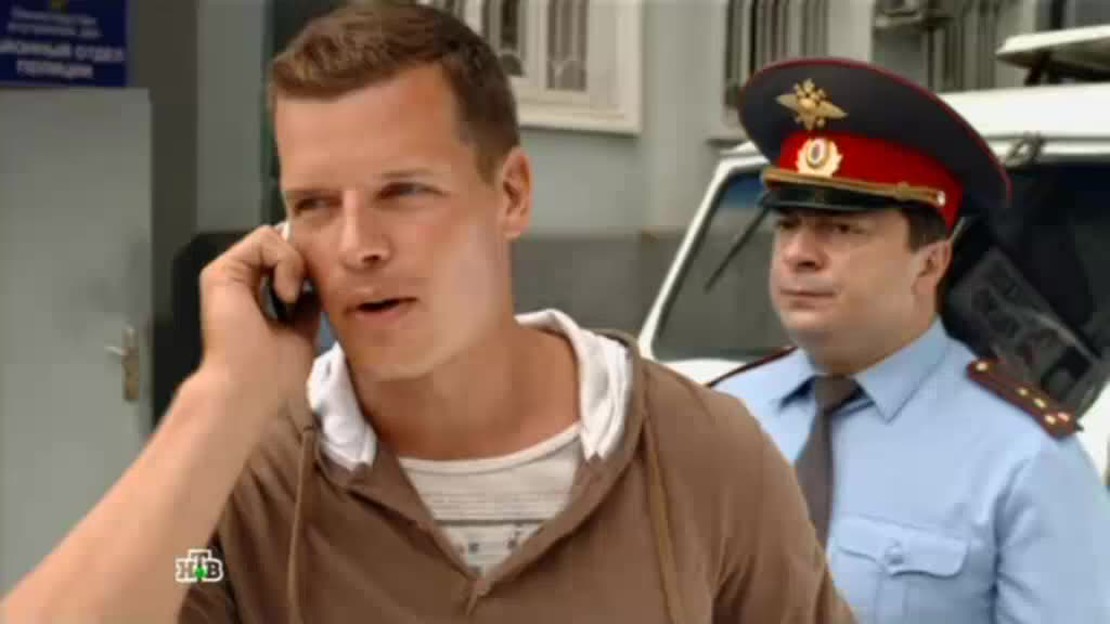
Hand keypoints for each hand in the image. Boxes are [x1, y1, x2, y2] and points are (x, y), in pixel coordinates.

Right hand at [197, 224, 320, 410]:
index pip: (286, 260)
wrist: (257, 389)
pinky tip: (285, 295)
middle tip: (305, 298)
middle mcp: (239, 284)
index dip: (308, 268)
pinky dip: (285, 262)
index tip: (318, 294)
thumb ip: (306, 305)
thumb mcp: (304, 329)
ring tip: (291, 299)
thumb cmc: (279, 372)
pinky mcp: (220, 271)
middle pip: (283, 246)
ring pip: (275, 238)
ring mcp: (228, 276)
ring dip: (295, 265)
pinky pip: (264, 238)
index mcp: (255, 299)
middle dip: (305, 264)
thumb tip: (314, 288)